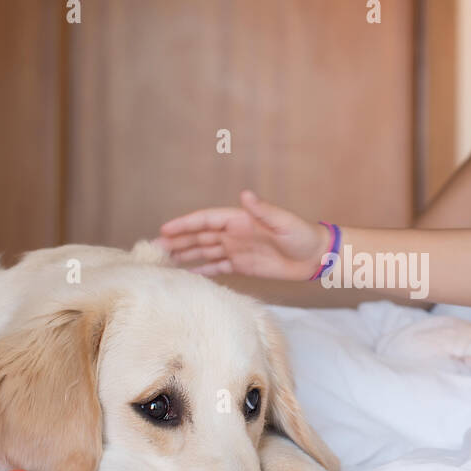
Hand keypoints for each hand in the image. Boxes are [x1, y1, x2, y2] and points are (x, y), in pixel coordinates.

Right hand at [155, 190, 330, 280]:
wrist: (316, 257)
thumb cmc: (302, 235)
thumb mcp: (283, 222)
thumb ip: (263, 210)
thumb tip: (245, 194)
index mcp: (240, 219)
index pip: (206, 220)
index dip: (185, 224)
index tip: (165, 229)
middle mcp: (234, 233)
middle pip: (199, 236)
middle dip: (177, 241)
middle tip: (154, 248)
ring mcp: (237, 249)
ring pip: (204, 252)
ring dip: (185, 255)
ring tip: (164, 261)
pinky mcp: (243, 266)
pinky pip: (218, 268)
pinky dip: (202, 271)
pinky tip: (187, 276)